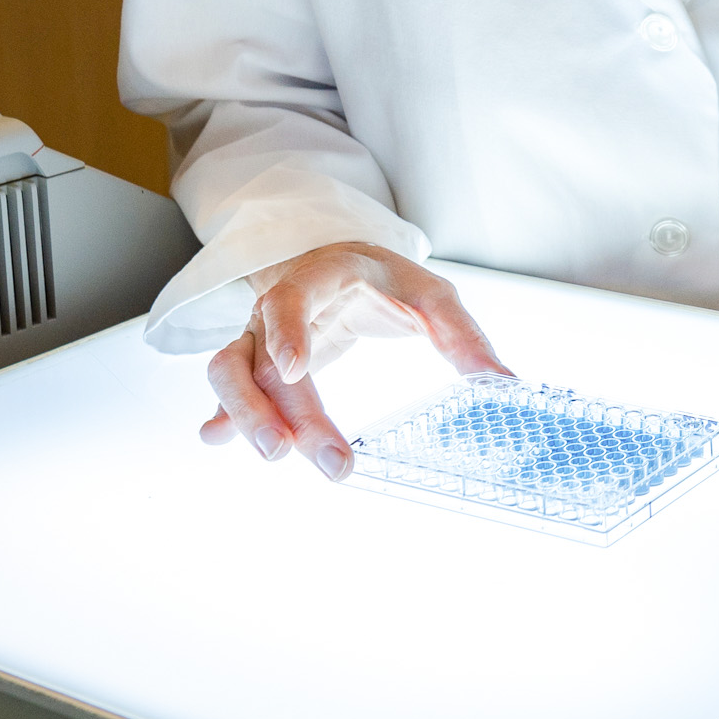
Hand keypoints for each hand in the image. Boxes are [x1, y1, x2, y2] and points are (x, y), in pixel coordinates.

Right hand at [199, 243, 510, 478]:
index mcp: (322, 278)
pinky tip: (215, 439)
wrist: (341, 264)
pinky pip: (228, 387)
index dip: (288, 331)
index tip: (296, 370)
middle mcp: (278, 307)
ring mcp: (259, 336)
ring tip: (274, 455)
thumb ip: (461, 336)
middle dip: (272, 408)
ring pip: (229, 370)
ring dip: (242, 413)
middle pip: (258, 354)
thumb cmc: (387, 281)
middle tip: (296, 454)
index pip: (292, 298)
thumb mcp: (431, 296)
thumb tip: (503, 383)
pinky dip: (222, 414)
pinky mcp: (256, 364)